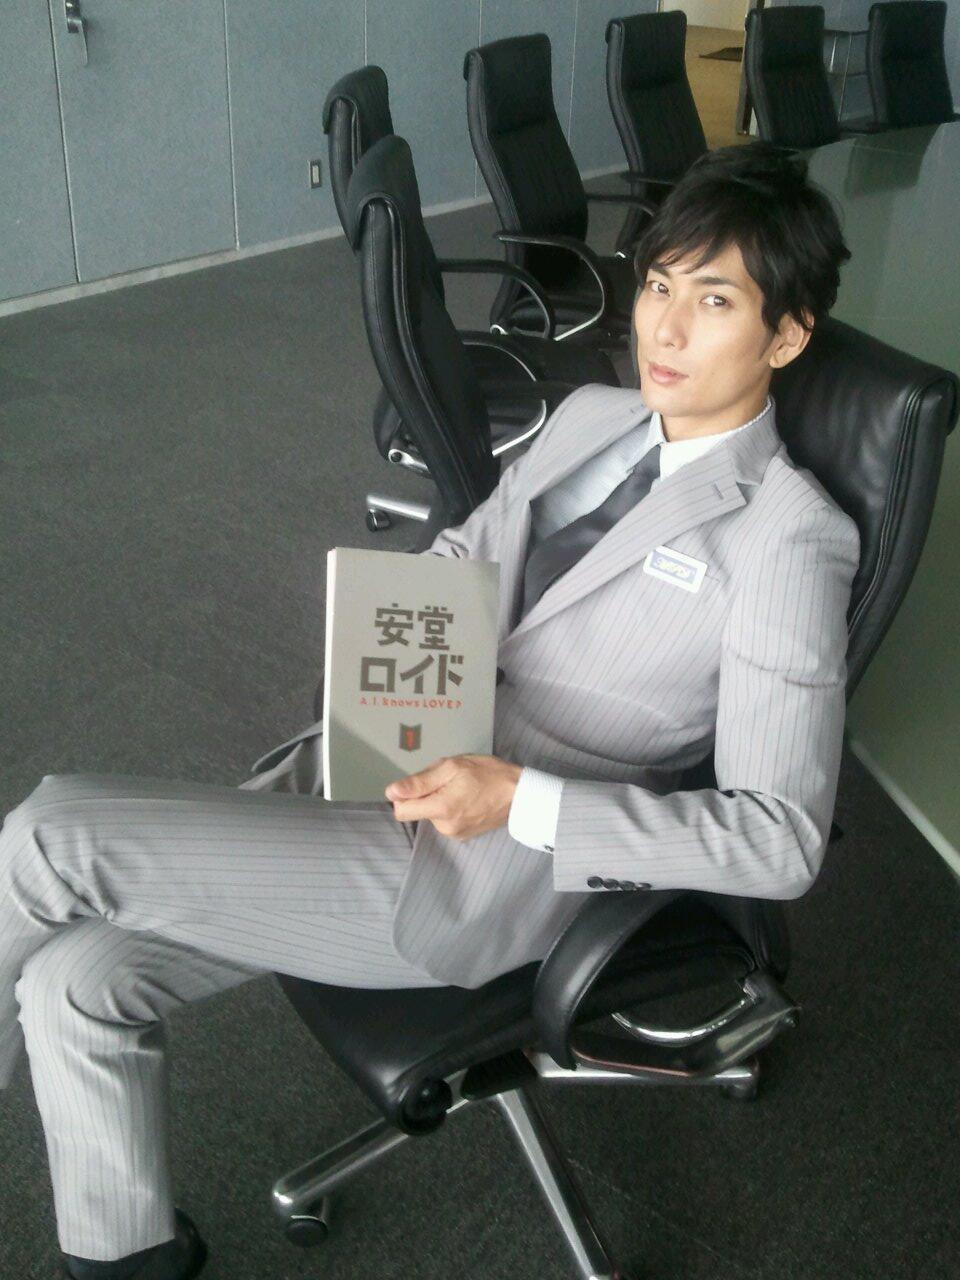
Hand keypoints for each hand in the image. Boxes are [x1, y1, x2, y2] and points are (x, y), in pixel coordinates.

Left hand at [385, 755, 521, 839]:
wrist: (520, 793)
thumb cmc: (488, 774)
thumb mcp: (452, 767)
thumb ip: (420, 782)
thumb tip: (391, 792)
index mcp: (440, 809)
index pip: (401, 811)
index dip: (405, 795)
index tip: (422, 782)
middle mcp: (444, 827)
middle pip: (417, 811)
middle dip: (426, 795)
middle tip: (450, 781)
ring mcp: (455, 834)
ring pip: (431, 815)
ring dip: (439, 801)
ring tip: (462, 788)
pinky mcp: (463, 835)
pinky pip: (445, 820)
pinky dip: (450, 808)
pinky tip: (468, 798)